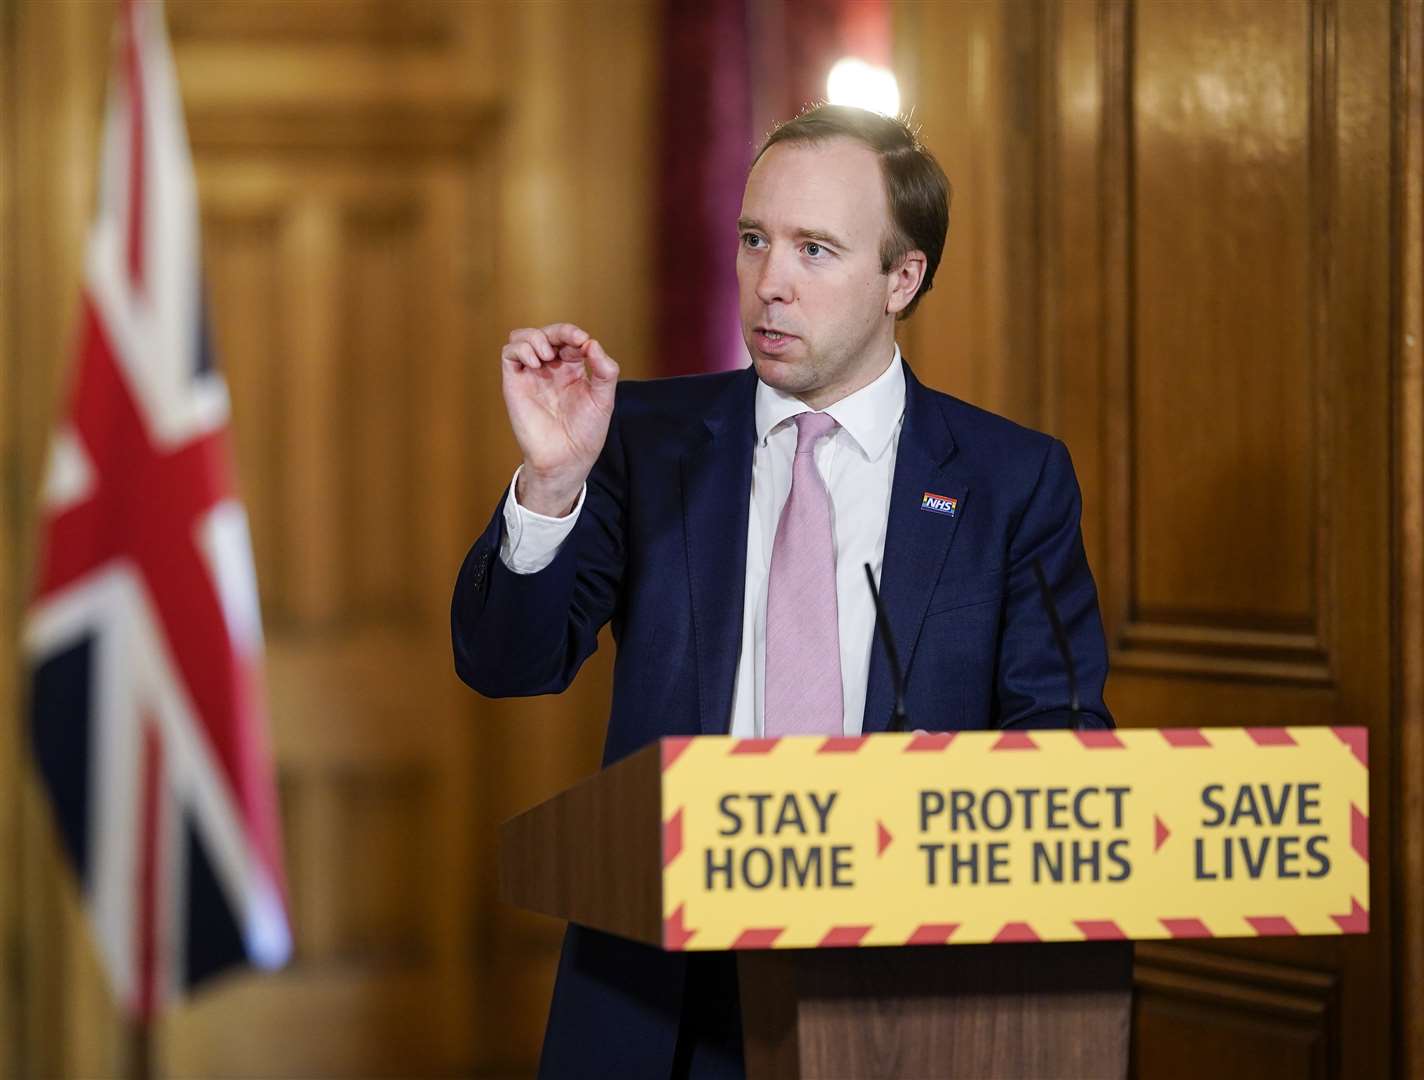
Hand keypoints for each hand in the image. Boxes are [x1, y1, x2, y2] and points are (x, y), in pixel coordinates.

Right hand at [500, 323, 619, 515]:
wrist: (566, 458)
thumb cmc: (585, 433)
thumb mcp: (604, 399)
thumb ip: (605, 370)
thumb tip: (592, 343)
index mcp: (572, 369)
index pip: (569, 338)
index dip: (574, 333)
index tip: (583, 342)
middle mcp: (550, 368)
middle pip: (547, 333)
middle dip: (559, 331)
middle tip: (571, 341)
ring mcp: (531, 374)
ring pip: (523, 337)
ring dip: (536, 337)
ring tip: (548, 356)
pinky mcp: (515, 383)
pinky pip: (509, 354)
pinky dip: (521, 349)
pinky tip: (536, 363)